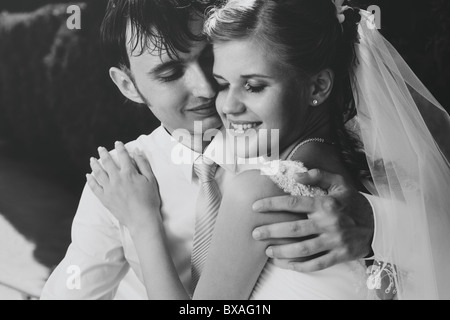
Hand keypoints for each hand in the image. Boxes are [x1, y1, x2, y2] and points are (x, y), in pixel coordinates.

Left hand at [87, 141, 161, 230]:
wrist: (142, 219)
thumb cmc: (149, 199)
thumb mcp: (151, 179)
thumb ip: (143, 164)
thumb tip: (137, 151)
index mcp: (129, 173)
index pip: (123, 156)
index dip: (120, 148)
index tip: (117, 143)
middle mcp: (116, 179)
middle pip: (108, 162)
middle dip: (104, 154)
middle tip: (100, 148)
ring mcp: (109, 189)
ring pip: (98, 173)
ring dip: (94, 164)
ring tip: (92, 159)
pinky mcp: (104, 199)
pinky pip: (94, 187)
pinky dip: (90, 180)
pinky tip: (88, 176)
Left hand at [252, 169, 373, 271]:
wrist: (378, 223)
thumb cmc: (352, 201)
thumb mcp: (339, 183)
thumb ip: (317, 176)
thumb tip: (295, 176)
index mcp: (325, 203)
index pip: (293, 203)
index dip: (272, 204)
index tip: (256, 206)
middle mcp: (329, 222)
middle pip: (294, 228)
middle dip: (272, 231)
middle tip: (255, 233)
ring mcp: (334, 241)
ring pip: (303, 248)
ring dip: (282, 250)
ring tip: (267, 250)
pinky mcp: (339, 255)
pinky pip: (316, 263)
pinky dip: (299, 266)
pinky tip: (285, 264)